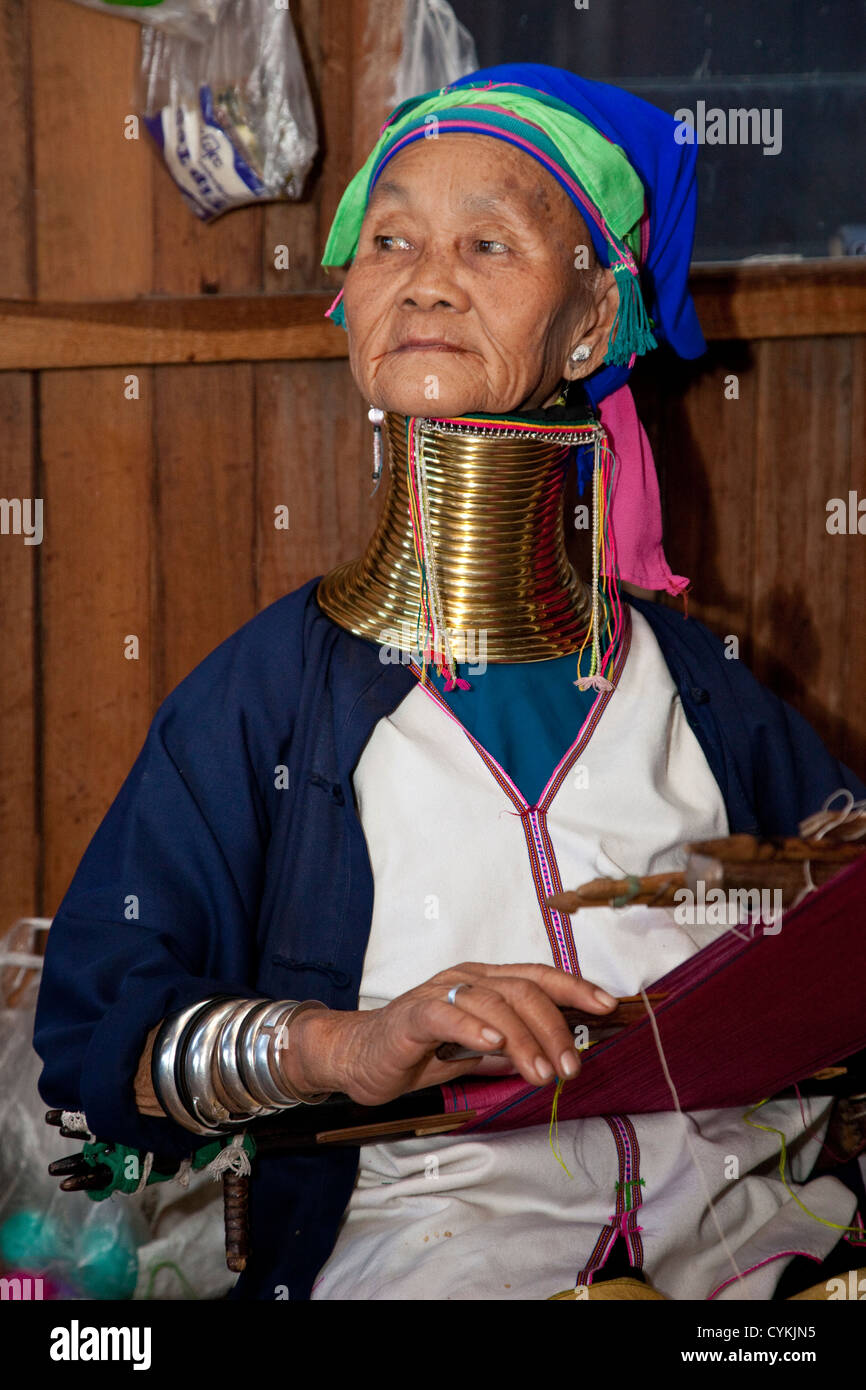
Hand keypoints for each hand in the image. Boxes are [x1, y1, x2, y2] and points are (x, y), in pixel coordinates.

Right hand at [281, 962, 617, 1106]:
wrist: (358, 1058)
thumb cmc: (419, 1053)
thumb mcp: (476, 1054)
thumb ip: (511, 1049)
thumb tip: (555, 1056)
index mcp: (484, 981)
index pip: (537, 976)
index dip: (574, 987)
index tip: (607, 1005)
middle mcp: (466, 978)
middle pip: (522, 989)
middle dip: (554, 1027)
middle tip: (570, 1067)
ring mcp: (439, 991)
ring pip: (492, 1001)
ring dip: (523, 1037)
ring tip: (542, 1072)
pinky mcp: (413, 1013)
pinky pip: (447, 1012)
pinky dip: (474, 1026)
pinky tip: (494, 1043)